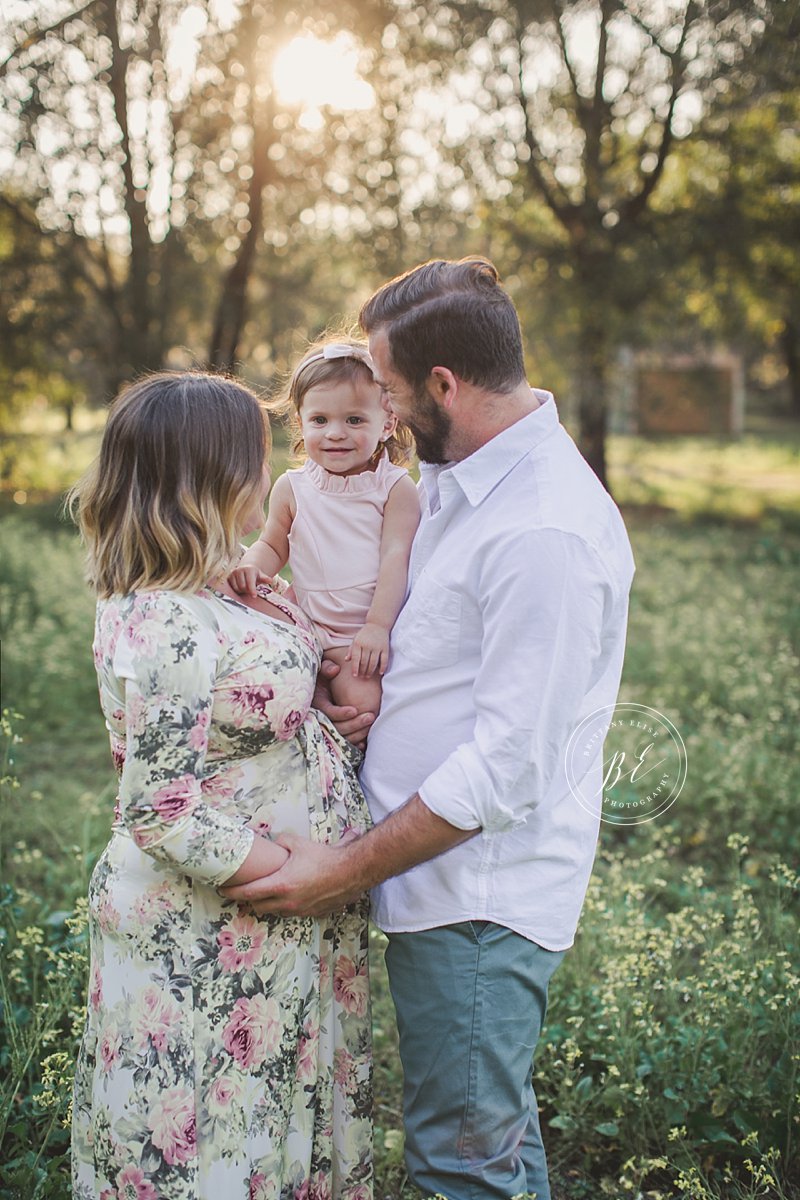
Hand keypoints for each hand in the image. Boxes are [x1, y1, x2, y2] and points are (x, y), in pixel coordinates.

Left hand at [219, 832, 362, 915]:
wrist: (350, 872)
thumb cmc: (323, 858)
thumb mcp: (298, 844)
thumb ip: (281, 842)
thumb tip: (273, 841)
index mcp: (280, 885)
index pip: (247, 893)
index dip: (231, 893)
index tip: (222, 890)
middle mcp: (286, 902)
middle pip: (257, 907)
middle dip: (248, 900)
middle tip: (244, 891)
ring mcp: (299, 911)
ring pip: (274, 912)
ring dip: (267, 904)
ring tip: (266, 893)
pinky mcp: (311, 914)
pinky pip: (290, 913)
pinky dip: (284, 906)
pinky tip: (289, 896)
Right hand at [228, 563, 269, 596]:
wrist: (245, 569)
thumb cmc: (254, 575)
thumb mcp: (261, 576)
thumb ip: (265, 578)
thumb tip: (270, 580)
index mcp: (249, 569)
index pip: (250, 582)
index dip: (252, 590)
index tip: (254, 596)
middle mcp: (239, 570)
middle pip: (243, 586)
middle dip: (247, 590)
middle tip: (251, 591)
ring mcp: (233, 573)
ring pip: (236, 588)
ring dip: (241, 591)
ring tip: (246, 588)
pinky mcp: (228, 577)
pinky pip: (232, 588)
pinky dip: (236, 590)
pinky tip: (240, 588)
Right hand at [313, 659, 373, 746]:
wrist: (320, 686)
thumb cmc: (323, 676)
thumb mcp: (321, 670)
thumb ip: (327, 667)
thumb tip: (335, 669)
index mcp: (317, 703)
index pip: (328, 712)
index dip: (340, 713)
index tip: (354, 710)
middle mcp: (321, 717)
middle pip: (336, 727)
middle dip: (354, 724)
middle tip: (370, 716)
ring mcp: (327, 726)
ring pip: (341, 736)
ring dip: (357, 733)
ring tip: (372, 722)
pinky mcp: (334, 731)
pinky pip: (343, 742)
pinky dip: (354, 744)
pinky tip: (364, 742)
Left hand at [348, 622, 388, 676]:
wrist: (378, 624)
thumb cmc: (364, 634)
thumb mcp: (355, 640)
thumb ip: (351, 650)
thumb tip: (346, 660)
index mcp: (358, 643)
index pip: (356, 658)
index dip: (355, 668)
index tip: (355, 675)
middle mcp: (367, 645)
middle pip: (364, 662)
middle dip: (362, 671)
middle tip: (361, 677)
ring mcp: (377, 647)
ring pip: (373, 662)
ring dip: (370, 671)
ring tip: (367, 676)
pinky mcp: (385, 648)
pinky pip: (384, 660)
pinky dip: (383, 667)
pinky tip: (380, 673)